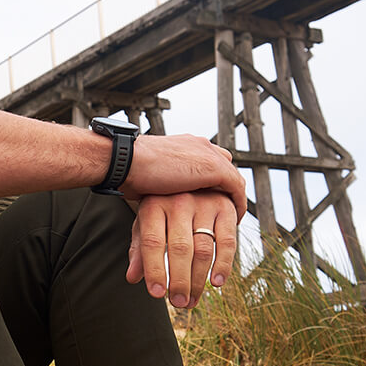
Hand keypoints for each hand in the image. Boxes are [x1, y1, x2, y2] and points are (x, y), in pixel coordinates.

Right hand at [119, 134, 245, 219]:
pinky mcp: (215, 168)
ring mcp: (209, 155)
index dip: (210, 180)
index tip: (207, 199)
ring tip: (231, 219)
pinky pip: (236, 188)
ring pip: (232, 177)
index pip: (206, 159)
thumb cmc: (128, 172)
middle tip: (223, 209)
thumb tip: (150, 209)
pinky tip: (234, 220)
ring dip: (233, 198)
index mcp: (184, 145)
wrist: (127, 161)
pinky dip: (238, 203)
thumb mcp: (148, 178)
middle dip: (225, 188)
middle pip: (224, 165)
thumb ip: (158, 191)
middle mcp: (200, 146)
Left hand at [126, 191, 238, 306]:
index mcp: (153, 206)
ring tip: (191, 301)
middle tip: (178, 303)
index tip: (156, 294)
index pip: (152, 243)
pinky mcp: (225, 208)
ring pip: (203, 249)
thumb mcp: (145, 224)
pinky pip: (227, 241)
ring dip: (199, 280)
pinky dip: (224, 265)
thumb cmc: (161, 208)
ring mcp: (204, 204)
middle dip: (180, 280)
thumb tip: (133, 278)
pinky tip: (216, 283)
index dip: (154, 270)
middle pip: (180, 248)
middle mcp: (179, 202)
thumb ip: (140, 250)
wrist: (188, 176)